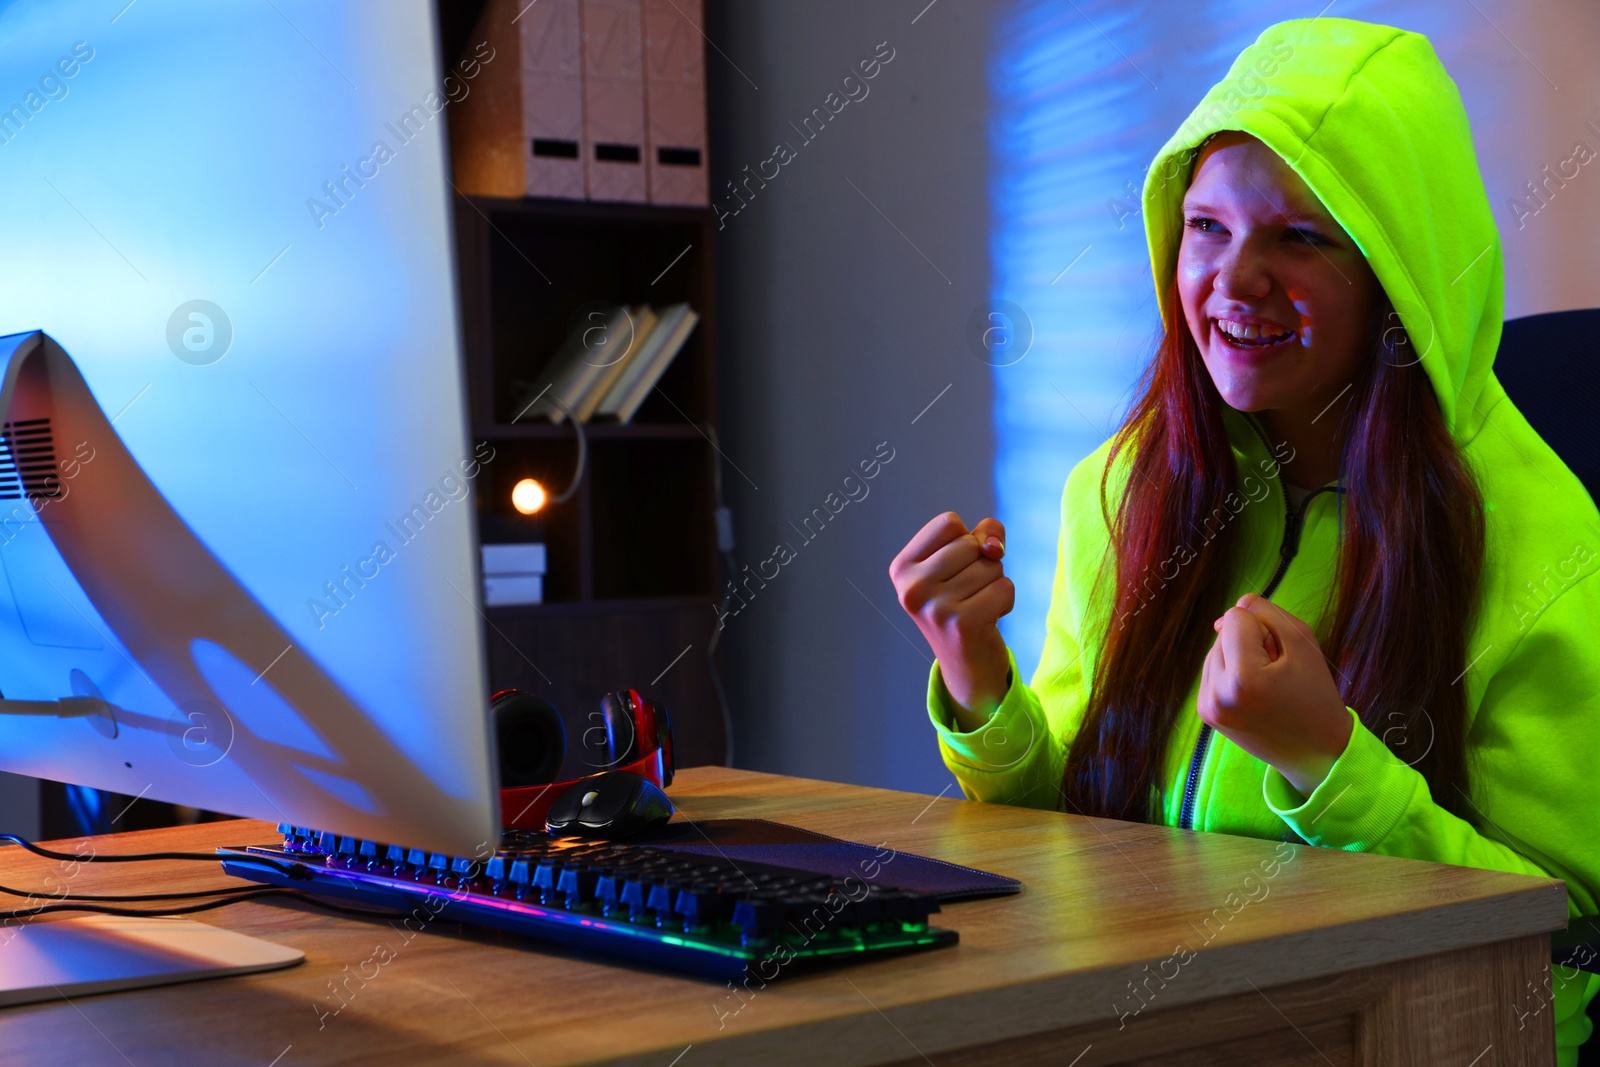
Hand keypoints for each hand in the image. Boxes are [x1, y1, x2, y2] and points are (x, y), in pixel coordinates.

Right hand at [890, 512, 1012, 729]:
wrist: (967, 667)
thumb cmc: (965, 604)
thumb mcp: (963, 564)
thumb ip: (980, 537)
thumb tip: (993, 545)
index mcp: (902, 569)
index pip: (948, 522)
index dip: (966, 540)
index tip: (956, 569)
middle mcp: (911, 588)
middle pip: (971, 543)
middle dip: (982, 564)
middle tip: (968, 594)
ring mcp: (935, 607)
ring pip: (990, 566)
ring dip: (994, 584)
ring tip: (976, 607)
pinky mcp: (963, 624)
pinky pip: (1004, 587)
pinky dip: (1006, 601)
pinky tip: (988, 620)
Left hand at [1197, 593, 1352, 795]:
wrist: (1317, 753)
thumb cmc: (1316, 696)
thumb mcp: (1303, 643)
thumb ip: (1268, 613)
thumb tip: (1234, 608)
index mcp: (1243, 678)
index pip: (1235, 617)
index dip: (1263, 627)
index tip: (1281, 655)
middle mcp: (1216, 693)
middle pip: (1222, 632)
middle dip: (1250, 642)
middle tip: (1277, 673)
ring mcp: (1207, 705)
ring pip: (1215, 649)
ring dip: (1239, 657)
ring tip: (1266, 683)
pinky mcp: (1205, 712)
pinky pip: (1212, 670)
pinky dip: (1232, 672)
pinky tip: (1254, 692)